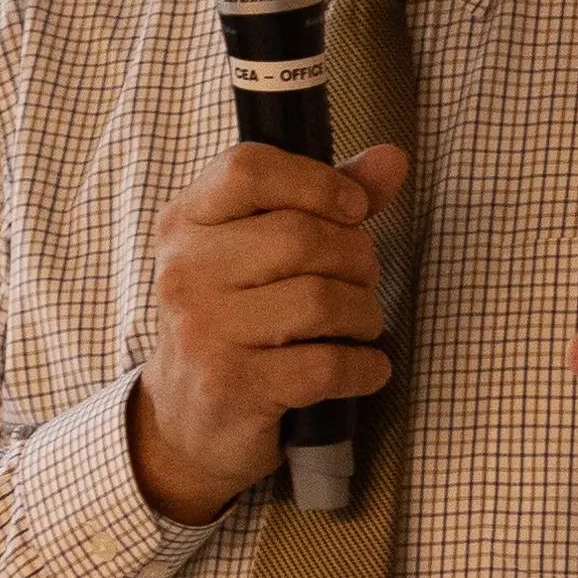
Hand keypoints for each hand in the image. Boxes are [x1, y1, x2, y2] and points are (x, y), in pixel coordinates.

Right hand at [130, 140, 411, 523]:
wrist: (186, 417)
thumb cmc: (236, 320)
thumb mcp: (261, 251)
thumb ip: (325, 201)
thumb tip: (391, 159)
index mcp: (186, 223)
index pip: (248, 169)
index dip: (317, 182)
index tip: (353, 209)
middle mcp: (185, 271)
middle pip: (301, 236)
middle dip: (357, 260)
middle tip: (362, 282)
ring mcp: (204, 330)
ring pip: (321, 300)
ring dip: (364, 314)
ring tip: (360, 325)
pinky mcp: (231, 386)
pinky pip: (327, 364)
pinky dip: (364, 367)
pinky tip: (365, 368)